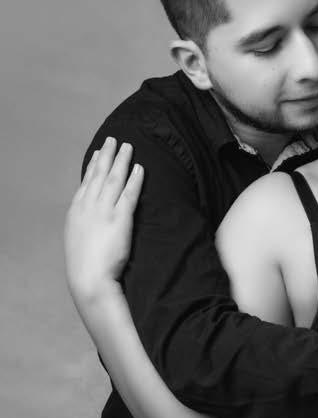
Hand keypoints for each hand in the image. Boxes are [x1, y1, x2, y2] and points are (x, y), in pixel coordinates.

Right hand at [64, 138, 142, 305]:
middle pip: (100, 174)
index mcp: (77, 209)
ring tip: (129, 147)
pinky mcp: (121, 219)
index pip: (87, 181)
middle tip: (114, 140)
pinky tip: (140, 169)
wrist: (89, 277)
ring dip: (122, 161)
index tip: (99, 152)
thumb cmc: (84, 264)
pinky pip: (129, 194)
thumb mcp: (77, 237)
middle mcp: (89, 205)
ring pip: (115, 179)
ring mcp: (104, 210)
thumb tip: (90, 216)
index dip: (94, 165)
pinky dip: (135, 179)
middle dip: (108, 155)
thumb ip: (84, 222)